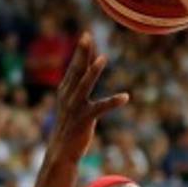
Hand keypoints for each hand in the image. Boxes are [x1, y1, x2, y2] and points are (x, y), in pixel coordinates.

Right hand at [45, 33, 128, 160]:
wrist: (61, 151)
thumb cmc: (70, 126)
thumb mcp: (72, 104)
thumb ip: (78, 87)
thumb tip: (85, 71)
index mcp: (66, 91)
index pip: (75, 67)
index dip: (81, 52)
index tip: (86, 35)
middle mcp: (68, 96)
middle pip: (76, 70)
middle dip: (82, 52)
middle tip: (86, 35)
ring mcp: (75, 107)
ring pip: (85, 85)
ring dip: (94, 71)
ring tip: (103, 58)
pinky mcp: (84, 119)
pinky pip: (101, 108)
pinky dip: (113, 102)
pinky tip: (126, 97)